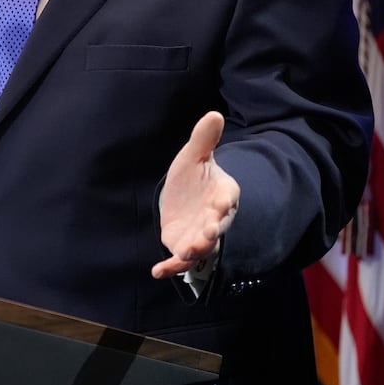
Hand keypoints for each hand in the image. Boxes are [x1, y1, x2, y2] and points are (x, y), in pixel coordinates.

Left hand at [151, 111, 239, 279]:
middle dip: (212, 231)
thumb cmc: (194, 176)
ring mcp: (199, 235)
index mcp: (222, 194)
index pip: (227, 197)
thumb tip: (213, 113)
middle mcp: (214, 218)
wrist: (183, 196)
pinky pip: (179, 259)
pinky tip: (157, 271)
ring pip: (201, 247)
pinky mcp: (182, 244)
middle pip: (216, 227)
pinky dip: (170, 266)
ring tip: (185, 253)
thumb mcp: (195, 156)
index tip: (222, 201)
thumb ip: (204, 139)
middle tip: (208, 233)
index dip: (224, 200)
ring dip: (194, 251)